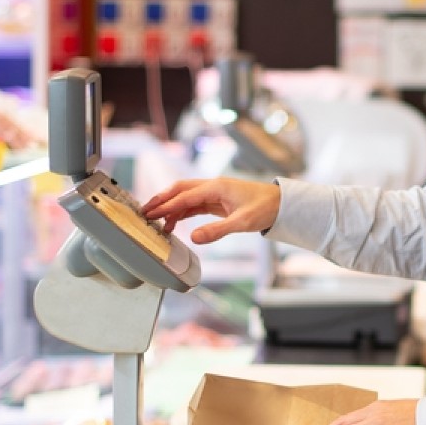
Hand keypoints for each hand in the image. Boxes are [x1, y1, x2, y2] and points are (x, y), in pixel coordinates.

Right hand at [141, 177, 281, 243]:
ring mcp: (214, 193)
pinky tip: (173, 222)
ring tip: (155, 221)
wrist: (280, 204)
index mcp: (216, 187)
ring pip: (185, 196)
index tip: (151, 214)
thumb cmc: (264, 208)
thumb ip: (217, 230)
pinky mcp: (217, 201)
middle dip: (162, 200)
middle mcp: (212, 186)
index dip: (167, 206)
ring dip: (170, 207)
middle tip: (145, 212)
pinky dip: (181, 212)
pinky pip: (194, 204)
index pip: (185, 196)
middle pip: (180, 190)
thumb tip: (194, 238)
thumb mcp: (241, 222)